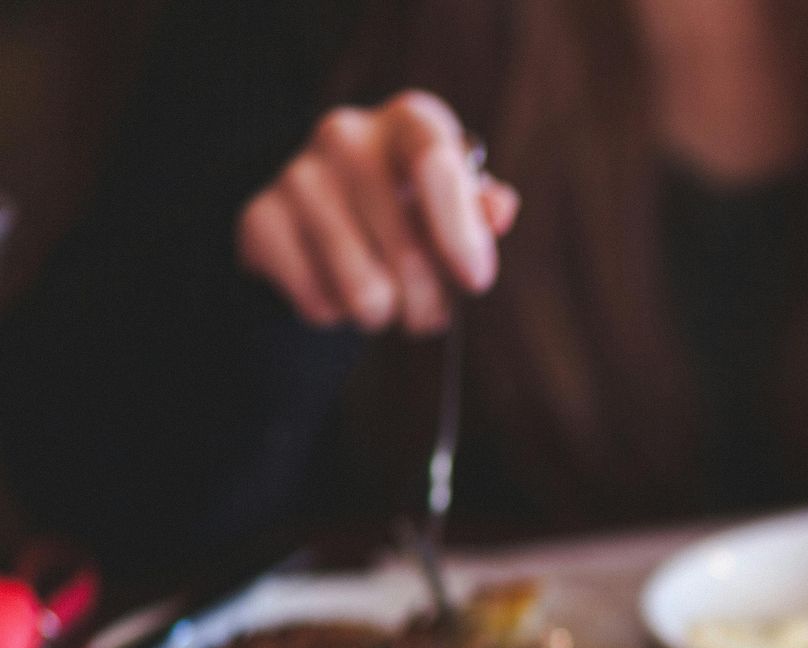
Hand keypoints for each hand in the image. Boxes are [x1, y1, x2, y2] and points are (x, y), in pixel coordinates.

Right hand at [237, 90, 519, 333]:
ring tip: (386, 298)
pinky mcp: (258, 219)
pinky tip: (335, 285)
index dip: (459, 231)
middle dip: (430, 303)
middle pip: (407, 252)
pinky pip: (318, 303)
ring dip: (385, 315)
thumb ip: (481, 210)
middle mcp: (347, 134)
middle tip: (429, 308)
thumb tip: (498, 209)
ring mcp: (296, 174)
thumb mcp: (457, 205)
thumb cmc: (414, 210)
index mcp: (409, 121)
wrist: (326, 214)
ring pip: (363, 290)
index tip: (475, 281)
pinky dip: (336, 314)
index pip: (435, 161)